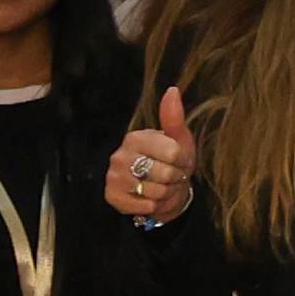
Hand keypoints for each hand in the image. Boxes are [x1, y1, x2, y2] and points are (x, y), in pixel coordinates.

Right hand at [104, 83, 196, 225]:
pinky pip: (144, 206)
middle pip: (165, 174)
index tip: (177, 160)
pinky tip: (150, 198)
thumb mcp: (179, 140)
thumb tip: (173, 90)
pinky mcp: (112, 196)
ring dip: (165, 193)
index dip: (182, 161)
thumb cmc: (172, 162)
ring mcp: (113, 176)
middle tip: (170, 176)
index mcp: (136, 138)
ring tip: (161, 187)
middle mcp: (120, 155)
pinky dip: (153, 206)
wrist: (162, 191)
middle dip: (175, 179)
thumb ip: (174, 118)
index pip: (173, 153)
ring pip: (156, 192)